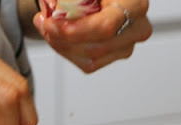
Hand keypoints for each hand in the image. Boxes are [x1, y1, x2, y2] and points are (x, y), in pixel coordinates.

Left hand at [34, 0, 151, 72]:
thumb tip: (53, 8)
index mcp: (135, 3)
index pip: (106, 27)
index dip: (76, 30)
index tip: (52, 23)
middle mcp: (137, 27)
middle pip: (97, 46)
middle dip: (64, 39)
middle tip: (43, 24)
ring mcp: (128, 44)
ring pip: (91, 58)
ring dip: (62, 46)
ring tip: (46, 28)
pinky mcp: (116, 55)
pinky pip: (89, 63)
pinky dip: (68, 52)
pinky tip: (57, 37)